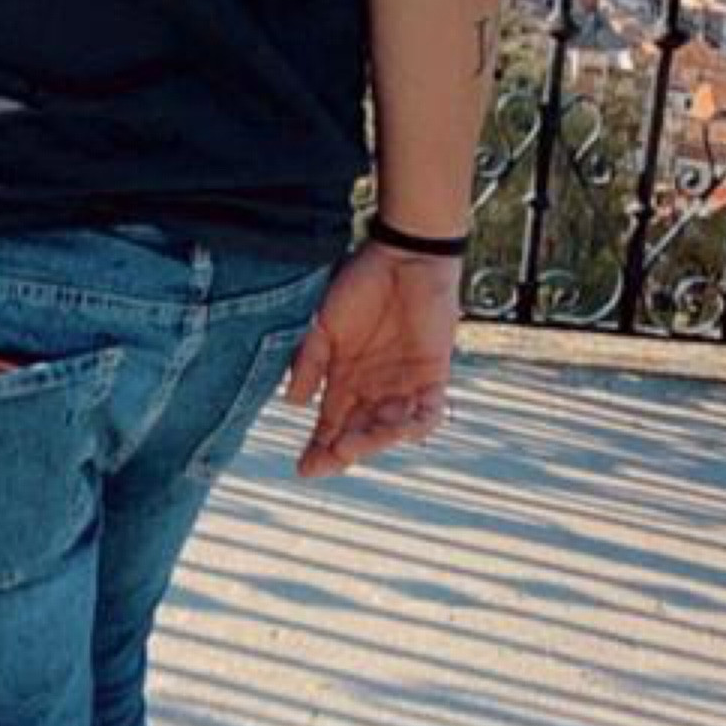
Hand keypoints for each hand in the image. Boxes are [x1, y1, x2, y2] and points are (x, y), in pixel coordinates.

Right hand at [280, 237, 462, 477]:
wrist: (403, 257)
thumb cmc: (359, 285)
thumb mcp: (323, 326)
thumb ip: (309, 362)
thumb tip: (292, 402)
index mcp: (344, 382)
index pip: (330, 427)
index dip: (319, 450)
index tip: (304, 468)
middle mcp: (373, 391)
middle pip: (359, 435)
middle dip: (343, 452)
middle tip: (330, 456)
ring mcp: (404, 386)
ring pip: (390, 429)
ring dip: (374, 440)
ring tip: (354, 443)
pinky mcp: (433, 375)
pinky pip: (429, 412)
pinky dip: (416, 425)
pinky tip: (398, 428)